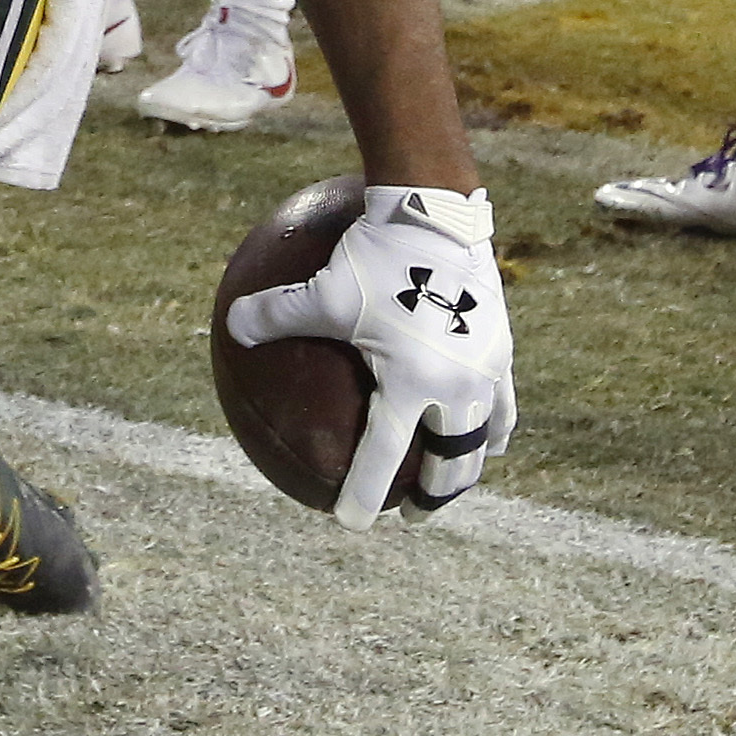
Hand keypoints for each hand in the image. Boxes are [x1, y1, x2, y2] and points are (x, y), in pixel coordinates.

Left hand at [224, 186, 514, 526]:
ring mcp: (484, 370)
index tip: (351, 521)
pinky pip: (503, 401)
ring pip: (482, 439)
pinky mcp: (503, 349)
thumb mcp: (319, 288)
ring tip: (455, 481)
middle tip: (410, 513)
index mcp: (409, 382)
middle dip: (431, 497)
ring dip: (467, 467)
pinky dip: (495, 425)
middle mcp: (454, 386)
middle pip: (450, 463)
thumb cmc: (376, 253)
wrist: (439, 214)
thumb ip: (275, 313)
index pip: (385, 455)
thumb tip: (232, 326)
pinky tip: (487, 430)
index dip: (367, 493)